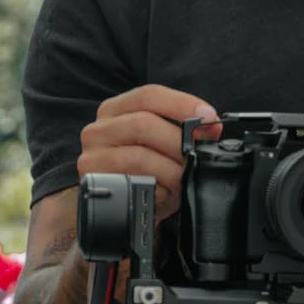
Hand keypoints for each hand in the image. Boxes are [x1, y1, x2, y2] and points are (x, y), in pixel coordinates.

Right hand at [76, 85, 220, 223]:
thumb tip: (211, 128)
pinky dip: (155, 190)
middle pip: (143, 123)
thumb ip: (184, 133)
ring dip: (169, 170)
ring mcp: (93, 156)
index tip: (208, 117)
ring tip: (182, 179)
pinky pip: (132, 184)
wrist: (119, 207)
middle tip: (196, 157)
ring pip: (138, 156)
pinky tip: (162, 193)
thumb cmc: (144, 174)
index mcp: (117, 110)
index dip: (182, 103)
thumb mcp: (163, 147)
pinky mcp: (93, 183)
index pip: (149, 95)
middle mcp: (99, 129)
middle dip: (178, 141)